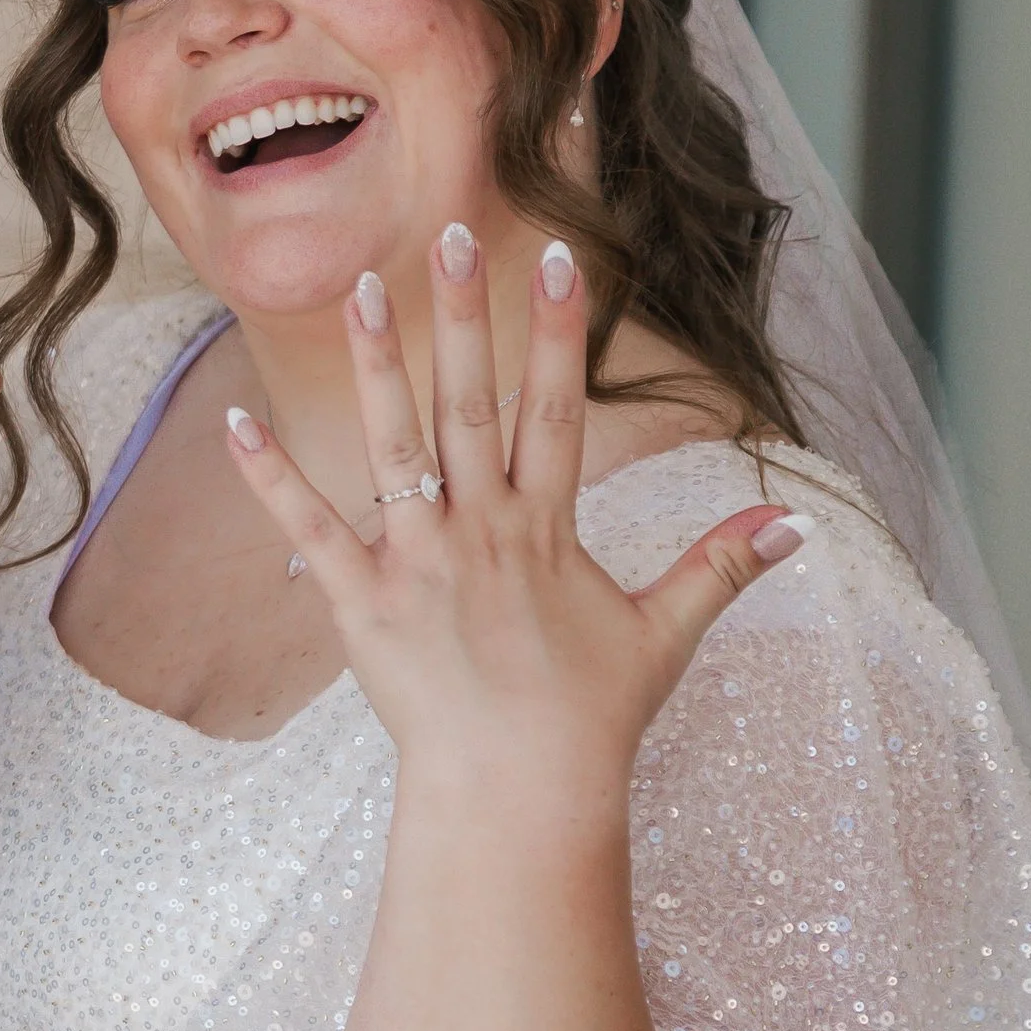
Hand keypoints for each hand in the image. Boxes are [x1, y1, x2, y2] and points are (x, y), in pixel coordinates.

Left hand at [223, 226, 806, 815]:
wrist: (518, 796)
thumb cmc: (589, 722)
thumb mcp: (662, 637)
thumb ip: (720, 569)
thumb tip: (797, 527)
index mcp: (547, 530)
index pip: (556, 409)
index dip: (557, 333)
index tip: (558, 259)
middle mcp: (481, 532)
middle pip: (472, 404)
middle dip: (464, 316)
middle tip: (450, 234)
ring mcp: (417, 564)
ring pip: (394, 447)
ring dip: (377, 366)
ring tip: (359, 289)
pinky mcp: (360, 604)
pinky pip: (308, 530)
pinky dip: (270, 478)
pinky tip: (233, 423)